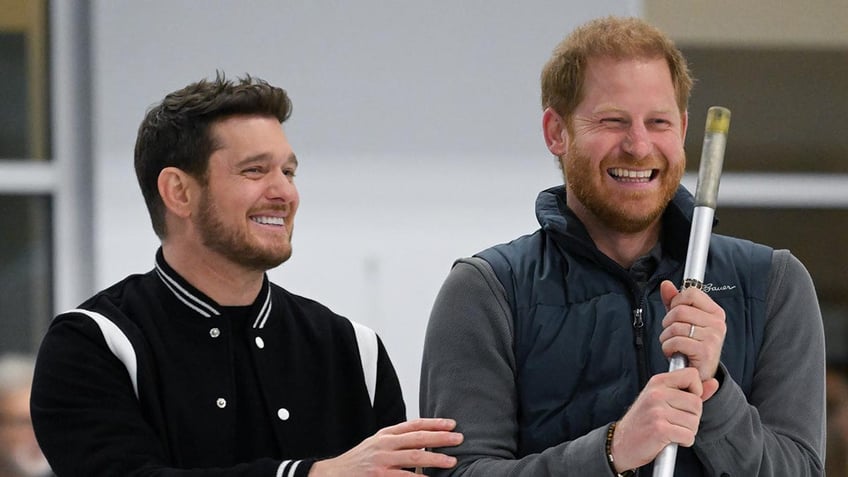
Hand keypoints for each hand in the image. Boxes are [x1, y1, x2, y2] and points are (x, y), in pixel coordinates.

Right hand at [308, 418, 462, 475]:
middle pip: (418, 439)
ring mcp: (382, 461)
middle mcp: (384, 444)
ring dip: (435, 459)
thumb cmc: (359, 460)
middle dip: (440, 438)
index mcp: (385, 434)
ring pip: (414, 458)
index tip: (451, 424)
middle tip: (458, 439)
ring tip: (451, 461)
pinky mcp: (379, 476)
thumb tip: (424, 440)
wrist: (333, 474)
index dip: (434, 423)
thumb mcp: (376, 444)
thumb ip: (397, 440)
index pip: (414, 425)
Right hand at [611, 368, 713, 471]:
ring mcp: (657, 411)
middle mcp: (657, 393)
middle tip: (676, 422)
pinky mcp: (659, 429)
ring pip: (694, 422)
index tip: (685, 402)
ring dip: (687, 431)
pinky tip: (671, 440)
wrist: (622, 443)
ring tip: (672, 430)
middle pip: (696, 403)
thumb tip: (714, 383)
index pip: (692, 375)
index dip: (696, 390)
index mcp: (658, 382)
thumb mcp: (663, 399)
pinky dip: (684, 441)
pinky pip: (688, 436)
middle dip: (692, 417)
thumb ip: (689, 391)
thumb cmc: (643, 421)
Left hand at [658, 280, 726, 383]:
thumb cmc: (691, 345)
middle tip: (672, 333)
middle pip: (679, 310)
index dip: (676, 302)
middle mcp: (717, 323)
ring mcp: (713, 337)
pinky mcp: (705, 351)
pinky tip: (674, 352)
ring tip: (673, 344)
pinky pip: (676, 341)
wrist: (699, 373)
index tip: (675, 315)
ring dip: (666, 337)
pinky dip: (668, 348)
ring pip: (675, 326)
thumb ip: (674, 301)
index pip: (691, 293)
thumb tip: (666, 285)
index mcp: (715, 312)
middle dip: (667, 323)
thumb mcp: (682, 320)